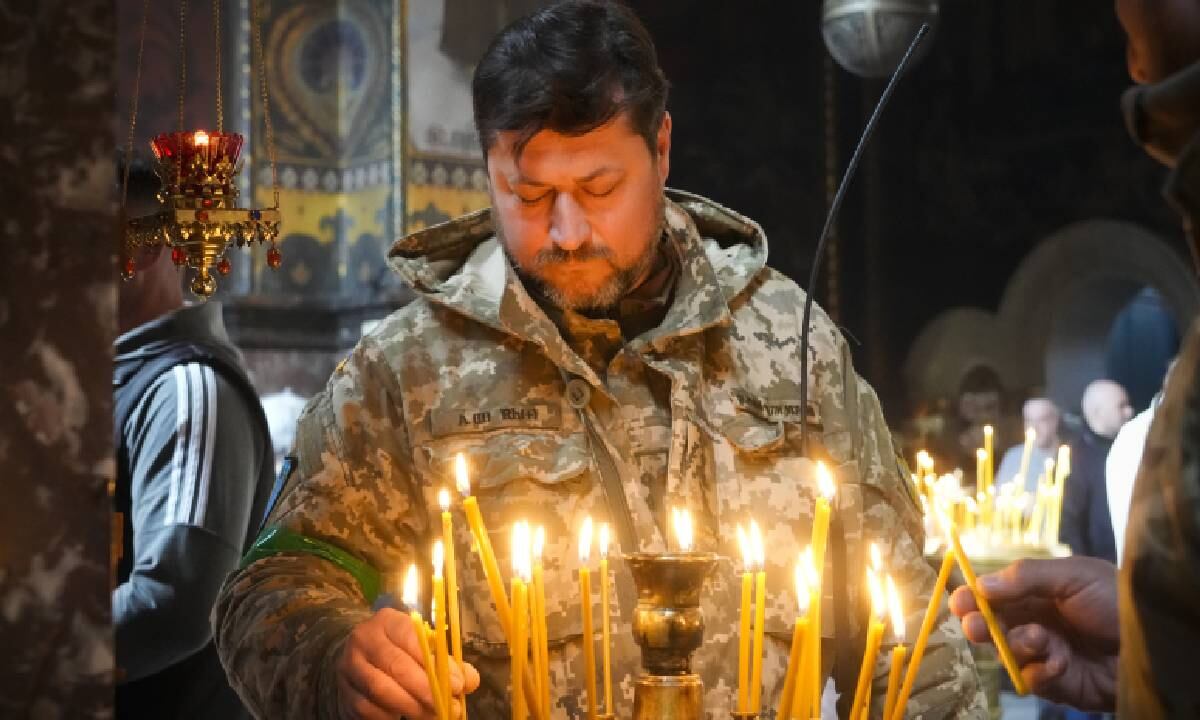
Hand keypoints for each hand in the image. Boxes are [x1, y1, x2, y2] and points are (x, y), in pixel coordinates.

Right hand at [336, 607, 480, 719]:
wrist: (357, 658)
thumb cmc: (398, 650)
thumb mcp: (422, 646)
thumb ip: (446, 661)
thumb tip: (469, 680)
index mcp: (388, 621)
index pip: (411, 637)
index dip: (435, 662)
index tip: (458, 683)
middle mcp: (364, 639)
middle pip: (396, 665)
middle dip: (426, 689)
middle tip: (449, 706)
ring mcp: (350, 665)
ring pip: (380, 689)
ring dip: (411, 707)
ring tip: (432, 716)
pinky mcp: (344, 691)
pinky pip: (367, 708)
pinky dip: (389, 716)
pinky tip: (405, 718)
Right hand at [948, 557, 1118, 711]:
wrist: (1150, 644)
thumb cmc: (1117, 601)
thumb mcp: (1073, 576)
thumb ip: (1026, 577)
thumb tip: (980, 585)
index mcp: (1035, 593)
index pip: (992, 595)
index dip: (972, 598)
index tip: (960, 601)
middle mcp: (1034, 621)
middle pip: (990, 625)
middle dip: (979, 625)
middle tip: (975, 627)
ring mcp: (1043, 652)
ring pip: (1007, 651)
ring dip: (1017, 644)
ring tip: (1041, 639)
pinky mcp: (1054, 681)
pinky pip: (1030, 677)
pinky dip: (1041, 668)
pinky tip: (1061, 661)